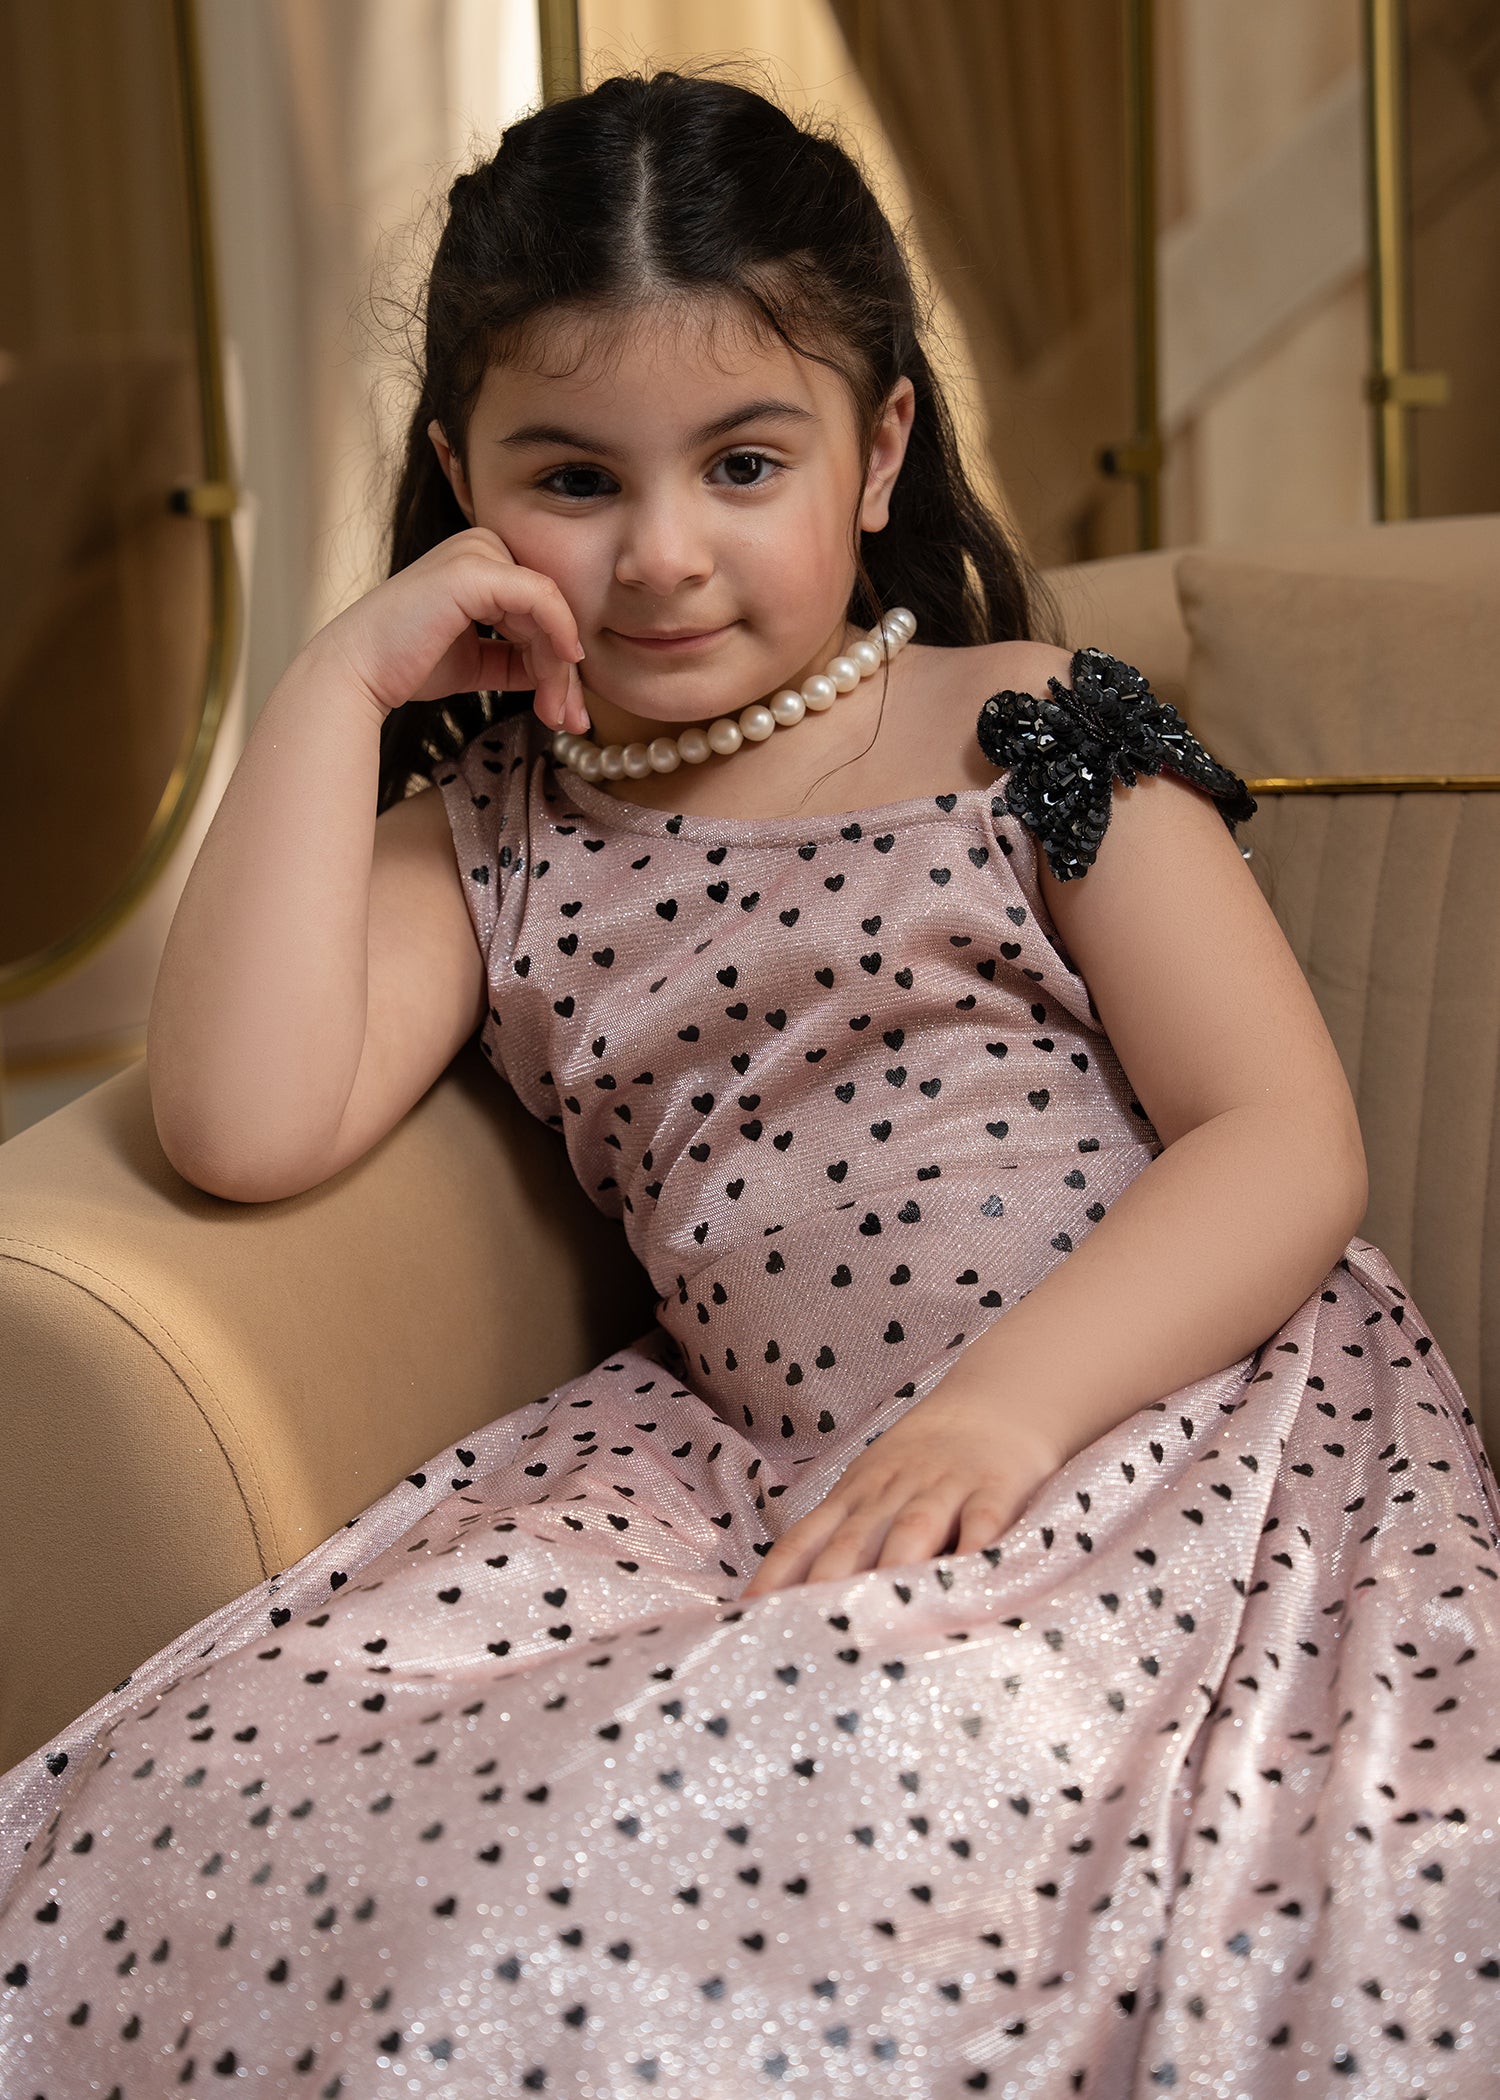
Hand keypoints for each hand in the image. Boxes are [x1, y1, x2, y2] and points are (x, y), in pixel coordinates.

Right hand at [306, 526, 590, 731]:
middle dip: (565, 672)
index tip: (568, 711)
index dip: (560, 662)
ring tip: (559, 716)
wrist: (358, 674)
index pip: (540, 610)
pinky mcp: (474, 570)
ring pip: (550, 611)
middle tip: (572, 721)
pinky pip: (541, 598)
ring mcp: (477, 552)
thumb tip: (563, 674)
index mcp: (481, 561)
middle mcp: (482, 546)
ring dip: (561, 671)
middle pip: (550, 611)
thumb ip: (517, 659)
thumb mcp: (477, 661)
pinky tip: (565, 669)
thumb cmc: (407, 666)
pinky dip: (560, 634)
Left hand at [739, 1377, 1063, 1598]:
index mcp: (854, 1496)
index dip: (777, 1577)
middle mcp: (891, 1493)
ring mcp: (944, 1488)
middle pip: (853, 1542)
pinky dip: (974, 1549)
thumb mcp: (871, 1488)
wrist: (993, 1405)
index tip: (748, 1615)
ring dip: (891, 1569)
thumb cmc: (921, 1464)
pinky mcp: (994, 1490)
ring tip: (876, 1619)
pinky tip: (965, 1582)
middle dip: (827, 1585)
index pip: (805, 1538)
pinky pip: (983, 1522)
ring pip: (912, 1530)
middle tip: (808, 1633)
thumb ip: (840, 1539)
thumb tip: (788, 1600)